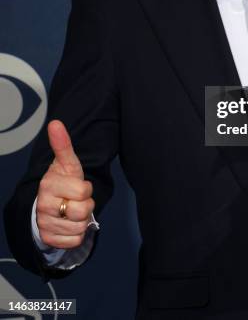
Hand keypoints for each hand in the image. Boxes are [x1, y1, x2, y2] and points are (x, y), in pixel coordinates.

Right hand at [36, 120, 94, 248]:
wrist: (47, 204)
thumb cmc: (62, 181)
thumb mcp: (66, 163)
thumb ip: (63, 145)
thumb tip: (55, 123)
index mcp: (48, 185)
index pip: (83, 191)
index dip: (86, 189)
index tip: (77, 186)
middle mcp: (44, 206)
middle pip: (83, 211)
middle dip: (86, 205)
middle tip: (76, 200)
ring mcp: (45, 224)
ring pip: (80, 227)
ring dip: (82, 220)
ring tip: (72, 211)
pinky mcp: (49, 240)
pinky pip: (76, 241)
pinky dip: (77, 235)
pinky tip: (69, 225)